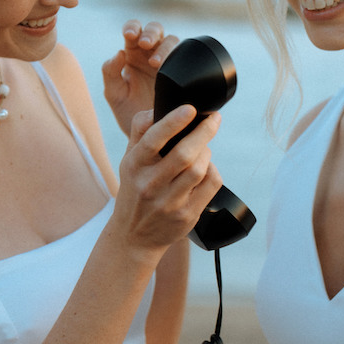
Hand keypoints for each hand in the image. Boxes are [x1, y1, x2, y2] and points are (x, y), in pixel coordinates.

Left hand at [102, 20, 179, 135]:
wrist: (151, 137)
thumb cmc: (129, 114)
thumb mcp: (114, 95)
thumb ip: (110, 73)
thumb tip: (118, 52)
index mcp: (133, 54)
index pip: (134, 31)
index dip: (133, 27)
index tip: (129, 35)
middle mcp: (152, 54)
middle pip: (155, 31)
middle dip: (151, 33)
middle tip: (145, 44)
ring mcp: (170, 64)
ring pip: (173, 42)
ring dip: (165, 47)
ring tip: (156, 63)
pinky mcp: (184, 75)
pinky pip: (188, 60)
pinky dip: (183, 58)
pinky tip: (174, 68)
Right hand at [109, 103, 222, 253]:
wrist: (133, 236)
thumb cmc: (134, 190)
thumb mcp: (128, 161)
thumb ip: (140, 132)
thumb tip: (157, 107)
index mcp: (134, 166)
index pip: (153, 140)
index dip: (173, 122)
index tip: (191, 109)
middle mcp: (150, 185)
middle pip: (184, 154)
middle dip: (204, 132)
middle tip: (214, 119)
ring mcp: (169, 203)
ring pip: (199, 169)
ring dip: (207, 152)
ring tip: (204, 147)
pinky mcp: (187, 216)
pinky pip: (210, 186)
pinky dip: (213, 171)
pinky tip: (206, 168)